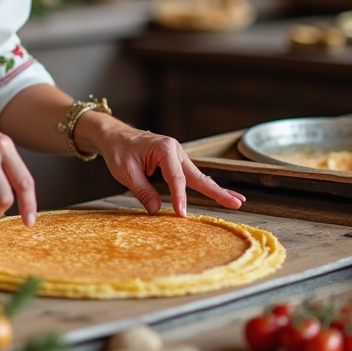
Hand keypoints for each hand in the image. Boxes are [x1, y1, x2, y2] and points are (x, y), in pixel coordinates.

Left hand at [85, 118, 244, 215]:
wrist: (115, 136)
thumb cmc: (119, 150)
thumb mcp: (126, 172)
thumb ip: (142, 190)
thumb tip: (156, 210)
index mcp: (164, 148)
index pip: (175, 177)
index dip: (179, 197)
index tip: (182, 214)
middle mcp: (176, 150)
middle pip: (198, 175)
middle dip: (217, 191)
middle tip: (236, 202)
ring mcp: (178, 155)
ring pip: (198, 176)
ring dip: (216, 189)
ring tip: (236, 200)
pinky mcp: (176, 162)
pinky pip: (191, 176)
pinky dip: (205, 186)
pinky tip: (218, 193)